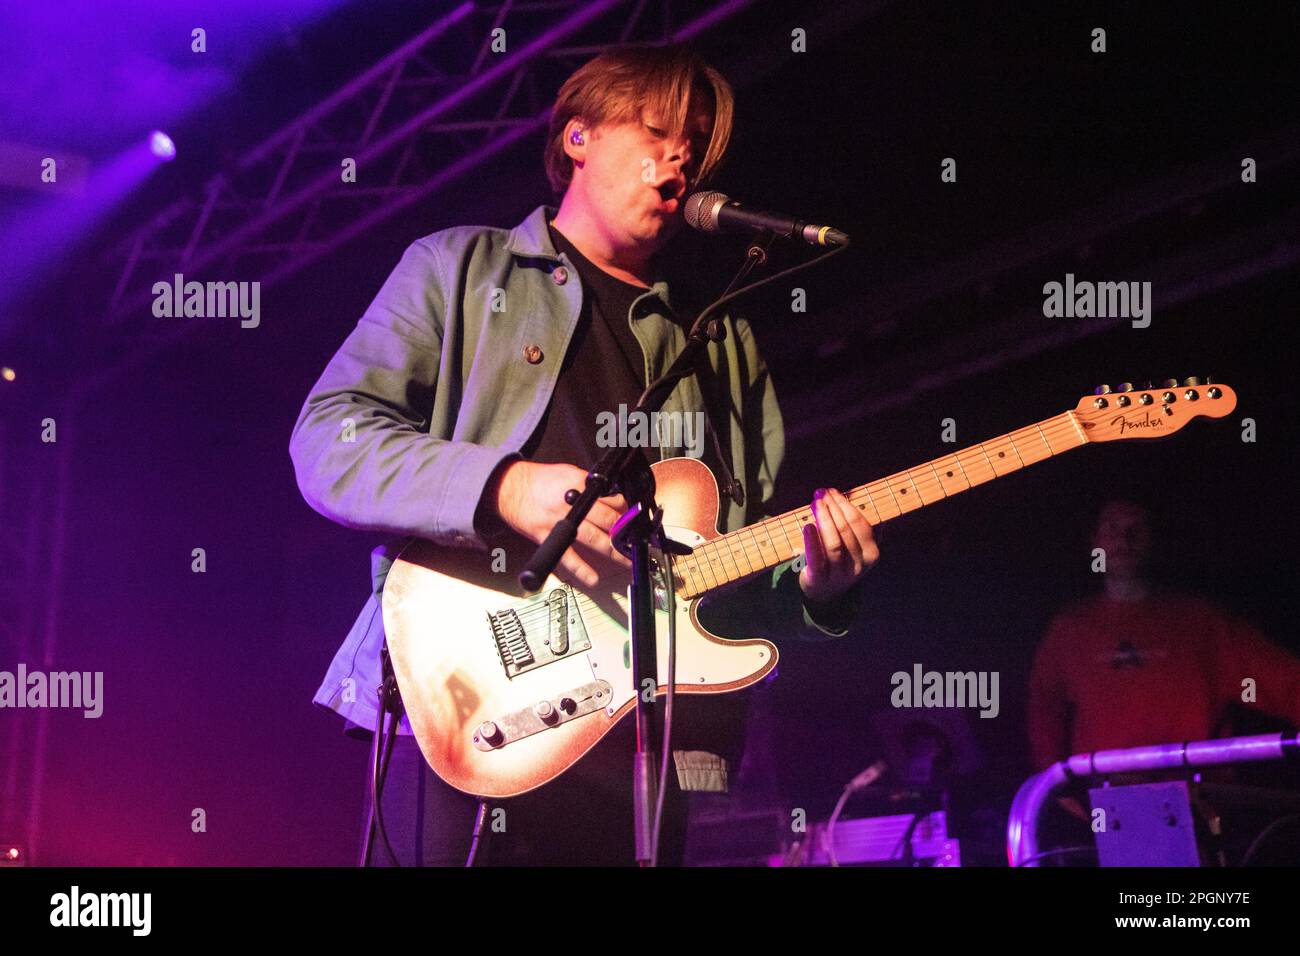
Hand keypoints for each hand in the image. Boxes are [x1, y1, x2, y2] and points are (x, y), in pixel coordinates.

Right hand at [488, 460, 630, 588]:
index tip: (635, 520)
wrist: (510, 487)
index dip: (625, 511)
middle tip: (636, 543)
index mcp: (579, 485)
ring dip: (612, 551)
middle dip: (623, 533)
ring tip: (625, 560)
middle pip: (606, 520)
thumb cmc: (538, 480)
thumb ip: (589, 486)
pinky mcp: (547, 537)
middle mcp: (572, 504)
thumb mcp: (568, 473)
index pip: (610, 499)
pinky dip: (581, 569)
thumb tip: (611, 498)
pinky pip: (567, 556)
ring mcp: (560, 522)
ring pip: (593, 539)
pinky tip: (593, 578)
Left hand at [798, 487, 878, 604]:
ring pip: (834, 543)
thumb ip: (860, 528)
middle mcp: (859, 565)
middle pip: (847, 530)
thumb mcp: (855, 547)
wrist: (825, 594)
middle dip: (833, 507)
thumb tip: (861, 499)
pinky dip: (812, 540)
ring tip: (815, 503)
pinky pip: (817, 557)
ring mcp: (840, 574)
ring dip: (824, 518)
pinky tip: (807, 526)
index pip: (860, 523)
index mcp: (871, 554)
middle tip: (820, 493)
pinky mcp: (820, 580)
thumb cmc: (839, 561)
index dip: (845, 504)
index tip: (832, 491)